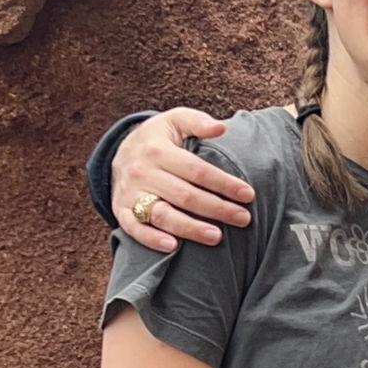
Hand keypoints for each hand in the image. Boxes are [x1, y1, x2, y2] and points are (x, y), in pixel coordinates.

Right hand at [115, 108, 252, 252]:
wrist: (119, 150)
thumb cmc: (158, 138)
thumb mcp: (174, 120)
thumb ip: (197, 121)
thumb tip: (221, 127)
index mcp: (159, 150)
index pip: (197, 171)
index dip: (224, 183)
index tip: (248, 195)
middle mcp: (143, 173)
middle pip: (185, 196)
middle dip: (217, 208)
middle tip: (244, 219)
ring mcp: (131, 194)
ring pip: (163, 215)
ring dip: (190, 228)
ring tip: (217, 237)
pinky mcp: (121, 210)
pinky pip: (135, 228)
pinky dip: (152, 239)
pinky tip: (173, 247)